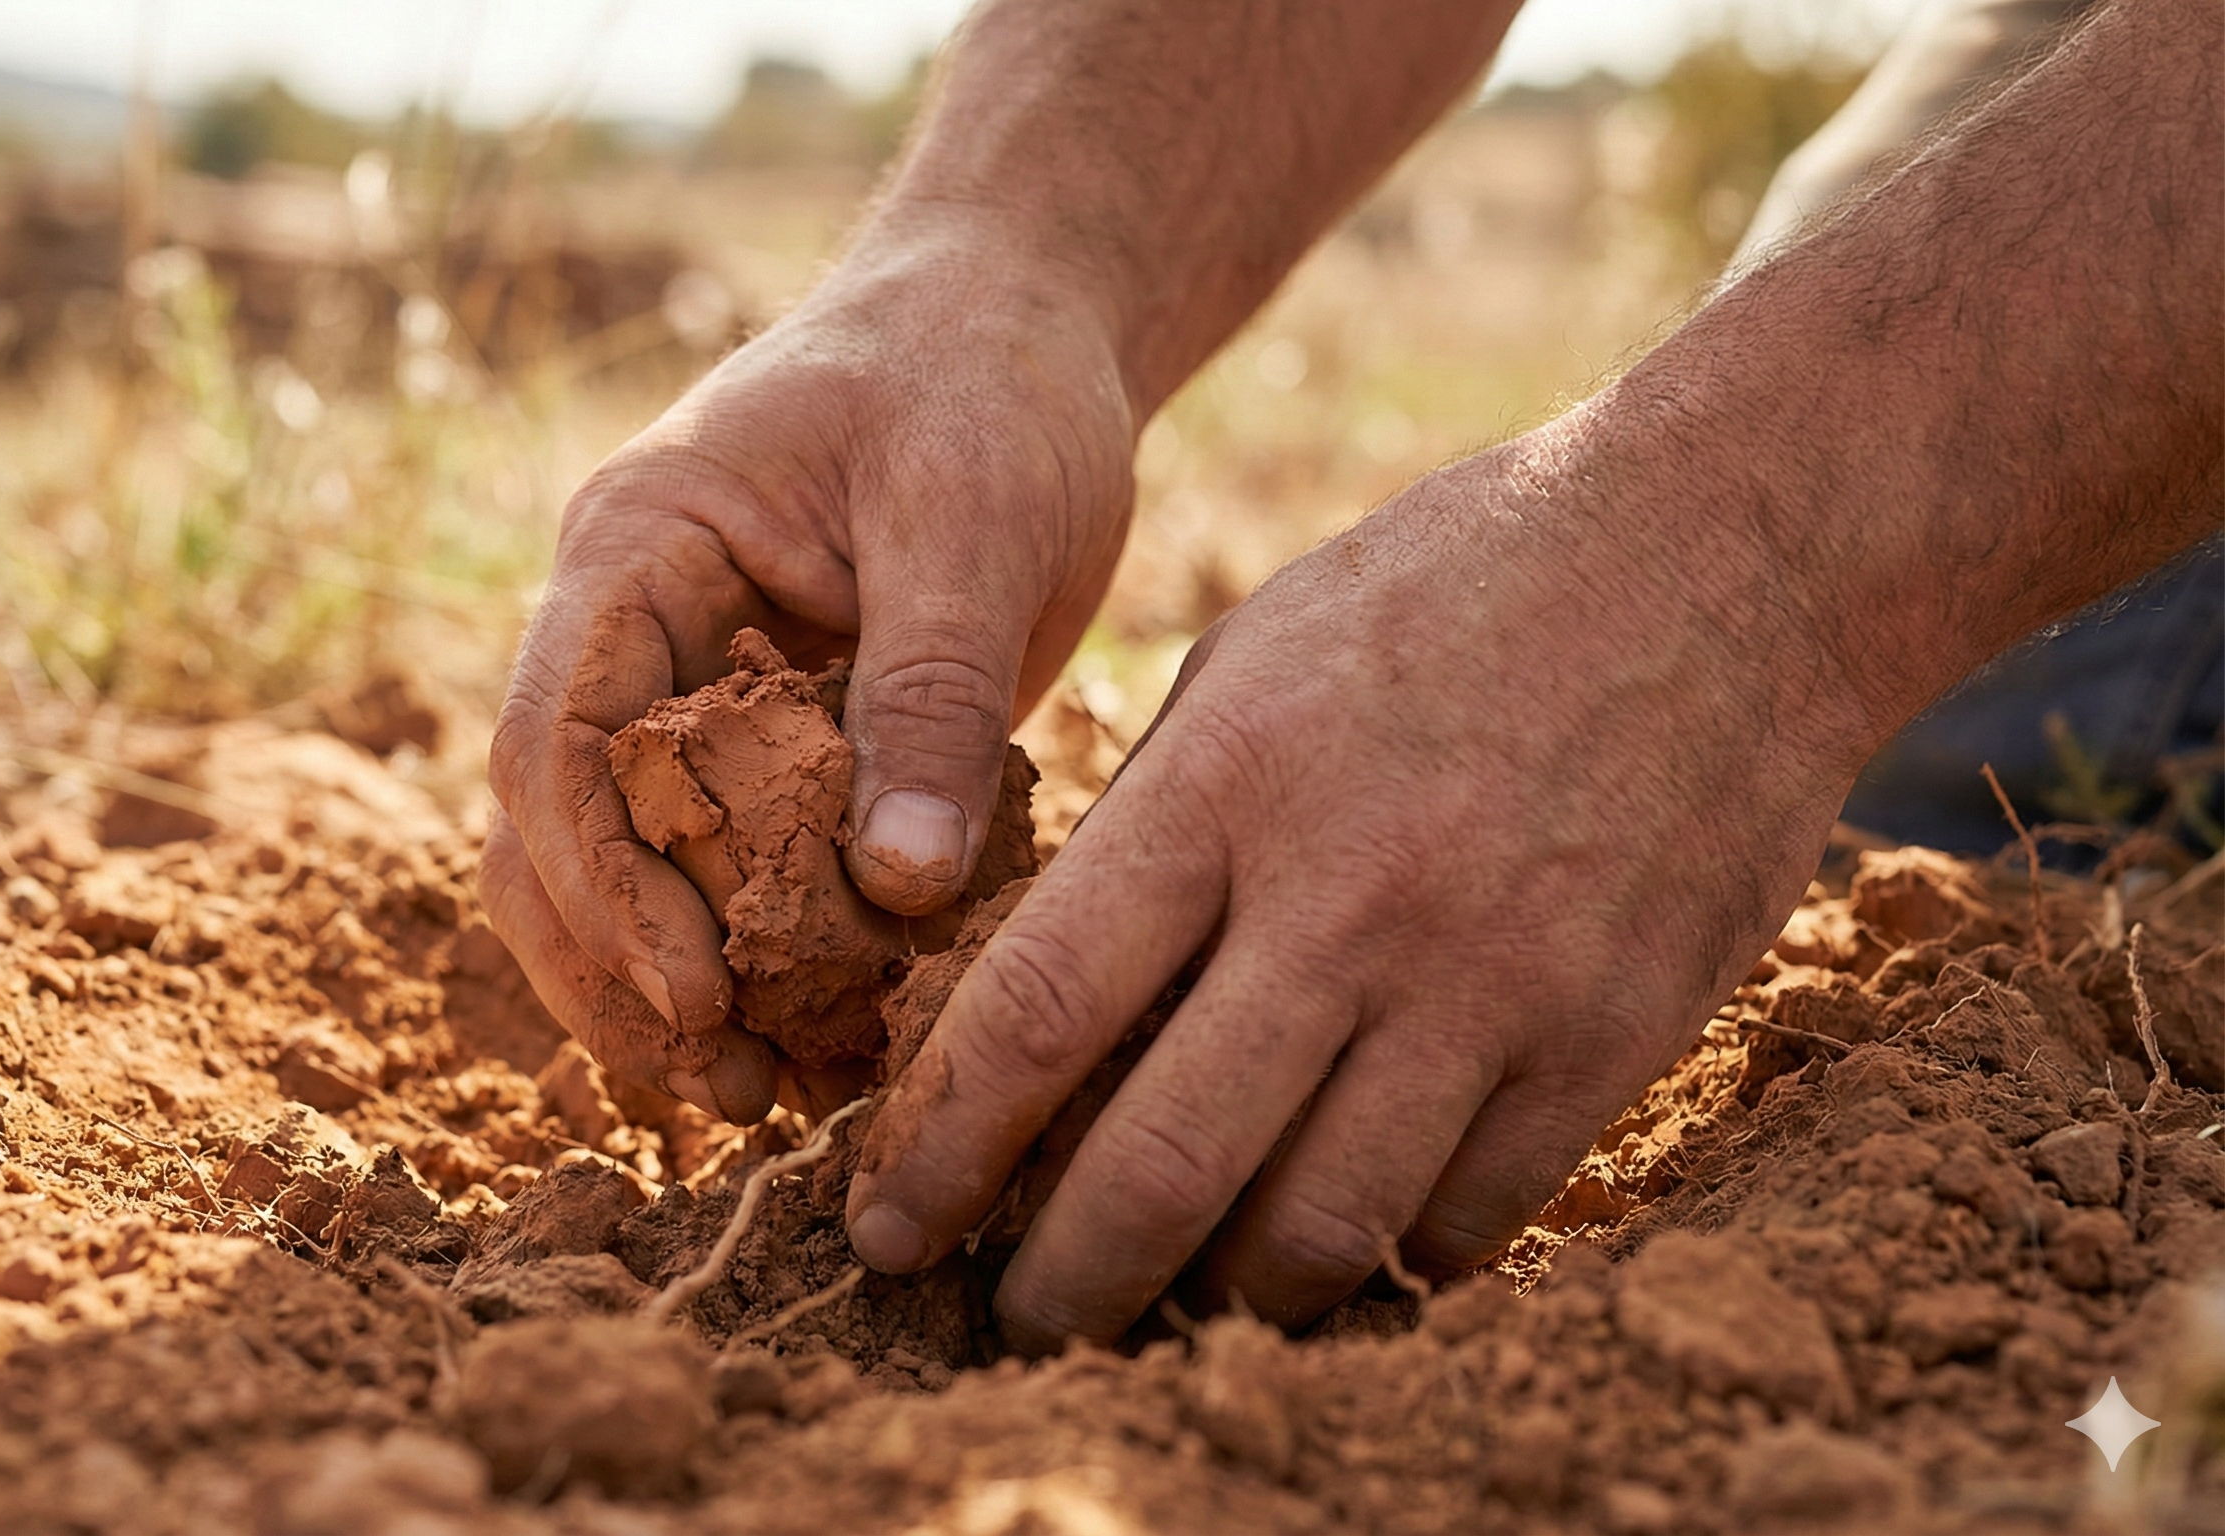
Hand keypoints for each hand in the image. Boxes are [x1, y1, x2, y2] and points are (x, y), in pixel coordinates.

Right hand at [484, 227, 1138, 1122]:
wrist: (1021, 326)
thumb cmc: (986, 382)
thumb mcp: (973, 520)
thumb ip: (931, 693)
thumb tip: (900, 890)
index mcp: (637, 551)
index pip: (556, 742)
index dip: (601, 884)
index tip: (694, 992)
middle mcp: (631, 636)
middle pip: (553, 837)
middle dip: (621, 974)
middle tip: (730, 1089)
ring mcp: (691, 698)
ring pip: (615, 874)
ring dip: (672, 992)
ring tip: (767, 1099)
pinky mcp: (768, 749)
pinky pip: (725, 874)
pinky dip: (759, 963)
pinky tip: (824, 1047)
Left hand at [841, 436, 1885, 1348]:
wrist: (1728, 553)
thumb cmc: (1452, 589)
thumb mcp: (1251, 658)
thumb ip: (1151, 829)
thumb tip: (1048, 1004)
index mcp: (1227, 785)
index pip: (1033, 1015)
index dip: (937, 1152)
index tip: (881, 1227)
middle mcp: (1349, 900)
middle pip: (1160, 1168)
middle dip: (1058, 1286)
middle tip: (1009, 1330)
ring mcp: (1491, 981)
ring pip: (1317, 1233)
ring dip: (1219, 1302)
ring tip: (1167, 1308)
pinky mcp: (1609, 1037)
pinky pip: (1465, 1221)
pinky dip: (1382, 1264)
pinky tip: (1336, 1251)